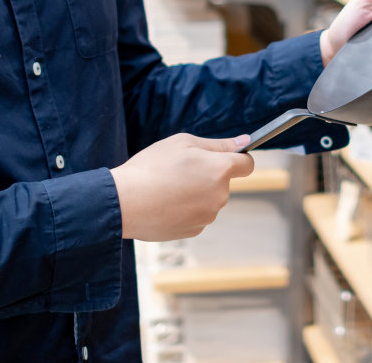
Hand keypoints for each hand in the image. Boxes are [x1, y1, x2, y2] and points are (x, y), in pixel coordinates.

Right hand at [109, 133, 254, 240]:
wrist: (124, 203)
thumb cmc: (152, 167)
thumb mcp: (183, 143)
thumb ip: (218, 144)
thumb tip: (244, 142)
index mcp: (220, 170)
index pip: (247, 164)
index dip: (239, 158)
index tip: (225, 157)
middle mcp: (220, 195)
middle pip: (223, 182)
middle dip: (208, 175)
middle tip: (179, 170)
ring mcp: (208, 215)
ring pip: (209, 199)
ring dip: (196, 193)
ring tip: (167, 187)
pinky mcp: (194, 230)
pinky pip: (197, 215)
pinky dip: (185, 209)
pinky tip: (165, 204)